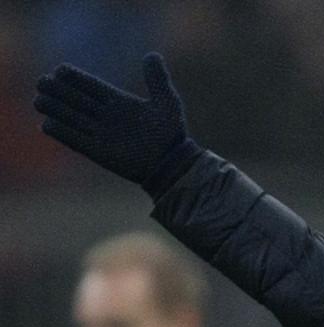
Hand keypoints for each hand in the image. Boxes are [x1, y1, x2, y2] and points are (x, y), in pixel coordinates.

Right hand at [34, 53, 199, 193]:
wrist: (173, 164)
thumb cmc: (171, 134)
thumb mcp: (166, 102)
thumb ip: (157, 79)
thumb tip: (151, 55)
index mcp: (119, 103)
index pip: (91, 87)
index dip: (75, 79)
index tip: (60, 70)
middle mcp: (107, 117)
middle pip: (77, 101)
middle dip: (58, 91)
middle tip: (43, 82)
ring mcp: (102, 135)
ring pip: (72, 119)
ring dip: (55, 110)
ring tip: (39, 100)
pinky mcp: (100, 153)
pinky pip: (76, 141)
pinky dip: (63, 133)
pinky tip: (47, 125)